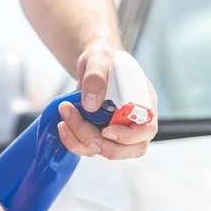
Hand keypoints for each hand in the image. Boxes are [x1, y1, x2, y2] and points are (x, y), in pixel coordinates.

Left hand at [58, 43, 157, 159]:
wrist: (92, 66)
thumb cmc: (103, 60)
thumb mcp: (99, 59)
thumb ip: (96, 77)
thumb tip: (91, 104)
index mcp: (145, 103)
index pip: (146, 129)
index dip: (128, 136)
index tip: (106, 130)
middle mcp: (135, 123)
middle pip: (128, 149)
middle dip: (99, 142)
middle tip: (73, 120)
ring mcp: (119, 134)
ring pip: (106, 152)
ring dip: (81, 139)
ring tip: (65, 115)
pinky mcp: (102, 138)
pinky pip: (90, 149)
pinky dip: (74, 141)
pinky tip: (63, 125)